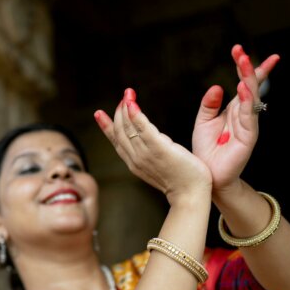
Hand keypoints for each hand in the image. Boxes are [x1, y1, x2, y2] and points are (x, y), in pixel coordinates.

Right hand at [94, 89, 211, 205]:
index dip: (106, 127)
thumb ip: (151, 152)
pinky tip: (132, 103)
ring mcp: (146, 154)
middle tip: (124, 96)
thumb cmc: (180, 180)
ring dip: (126, 109)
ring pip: (129, 128)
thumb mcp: (159, 165)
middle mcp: (136, 158)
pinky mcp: (159, 149)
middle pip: (120, 132)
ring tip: (127, 94)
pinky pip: (143, 129)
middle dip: (118, 112)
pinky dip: (135, 115)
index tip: (99, 114)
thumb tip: (152, 138)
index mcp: (134, 163)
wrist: (190, 195)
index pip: (116, 141)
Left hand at [191, 45, 278, 192]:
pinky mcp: (248, 136)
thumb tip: (217, 86)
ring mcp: (248, 124)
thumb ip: (210, 104)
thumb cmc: (206, 150)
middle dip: (247, 68)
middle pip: (250, 86)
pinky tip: (244, 88)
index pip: (242, 83)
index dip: (243, 67)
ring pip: (251, 97)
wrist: (208, 176)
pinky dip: (247, 101)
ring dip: (248, 78)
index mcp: (233, 109)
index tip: (239, 50)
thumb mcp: (204, 122)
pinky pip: (249, 115)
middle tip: (240, 51)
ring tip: (243, 61)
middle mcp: (243, 114)